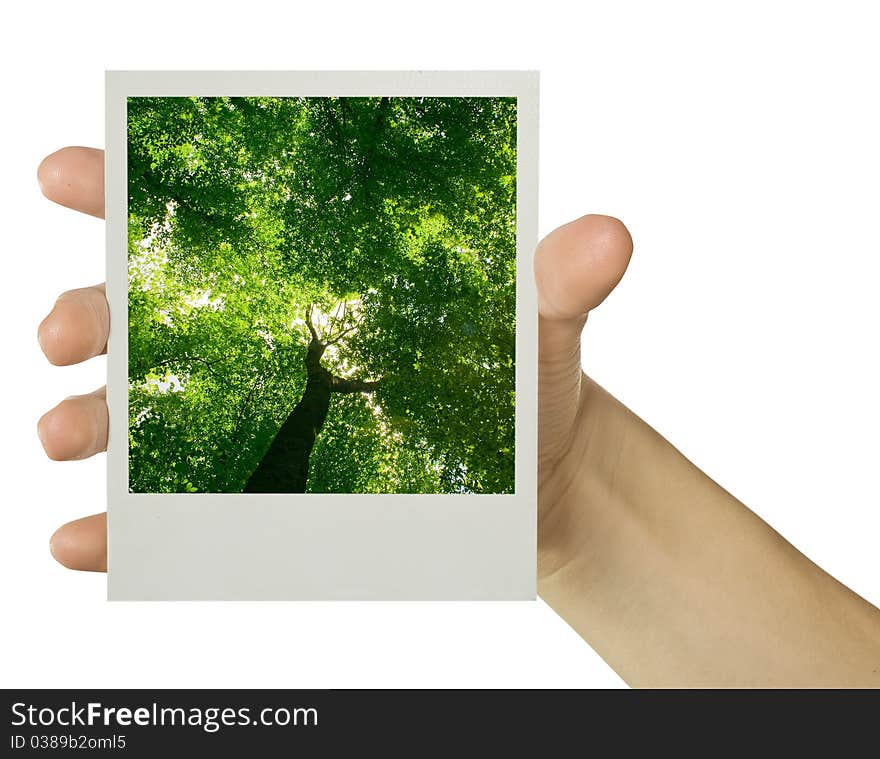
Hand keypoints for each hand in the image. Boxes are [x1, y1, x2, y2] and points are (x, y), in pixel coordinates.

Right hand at [37, 146, 633, 573]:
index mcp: (308, 277)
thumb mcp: (540, 326)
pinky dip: (119, 528)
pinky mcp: (261, 496)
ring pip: (136, 411)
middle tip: (75, 332)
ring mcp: (254, 419)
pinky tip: (89, 541)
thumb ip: (559, 280)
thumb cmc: (524, 389)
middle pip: (139, 312)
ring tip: (73, 432)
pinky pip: (168, 513)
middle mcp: (261, 340)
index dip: (126, 188)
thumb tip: (607, 239)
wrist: (532, 483)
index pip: (203, 219)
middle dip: (86, 312)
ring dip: (87, 418)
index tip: (75, 174)